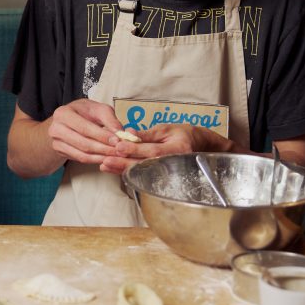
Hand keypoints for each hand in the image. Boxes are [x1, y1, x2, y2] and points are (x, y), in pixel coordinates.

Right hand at [47, 98, 122, 165]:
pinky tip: (106, 158)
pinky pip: (80, 159)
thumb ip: (109, 118)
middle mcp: (56, 128)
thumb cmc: (84, 112)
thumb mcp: (97, 109)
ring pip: (82, 154)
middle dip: (104, 149)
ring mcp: (56, 142)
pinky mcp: (60, 152)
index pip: (84, 128)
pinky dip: (95, 160)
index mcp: (63, 113)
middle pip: (83, 143)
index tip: (118, 141)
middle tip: (120, 152)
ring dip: (101, 157)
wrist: (67, 120)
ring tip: (116, 156)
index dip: (102, 136)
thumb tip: (120, 133)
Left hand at [100, 123, 231, 173]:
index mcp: (175, 149)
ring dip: (121, 169)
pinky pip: (141, 174)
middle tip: (106, 160)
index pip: (152, 150)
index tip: (118, 146)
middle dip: (123, 162)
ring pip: (140, 172)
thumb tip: (128, 133)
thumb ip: (147, 133)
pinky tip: (112, 168)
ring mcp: (167, 173)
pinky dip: (125, 171)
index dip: (134, 149)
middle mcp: (171, 164)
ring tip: (105, 165)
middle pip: (143, 165)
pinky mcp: (160, 176)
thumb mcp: (166, 129)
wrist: (199, 147)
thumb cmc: (182, 134)